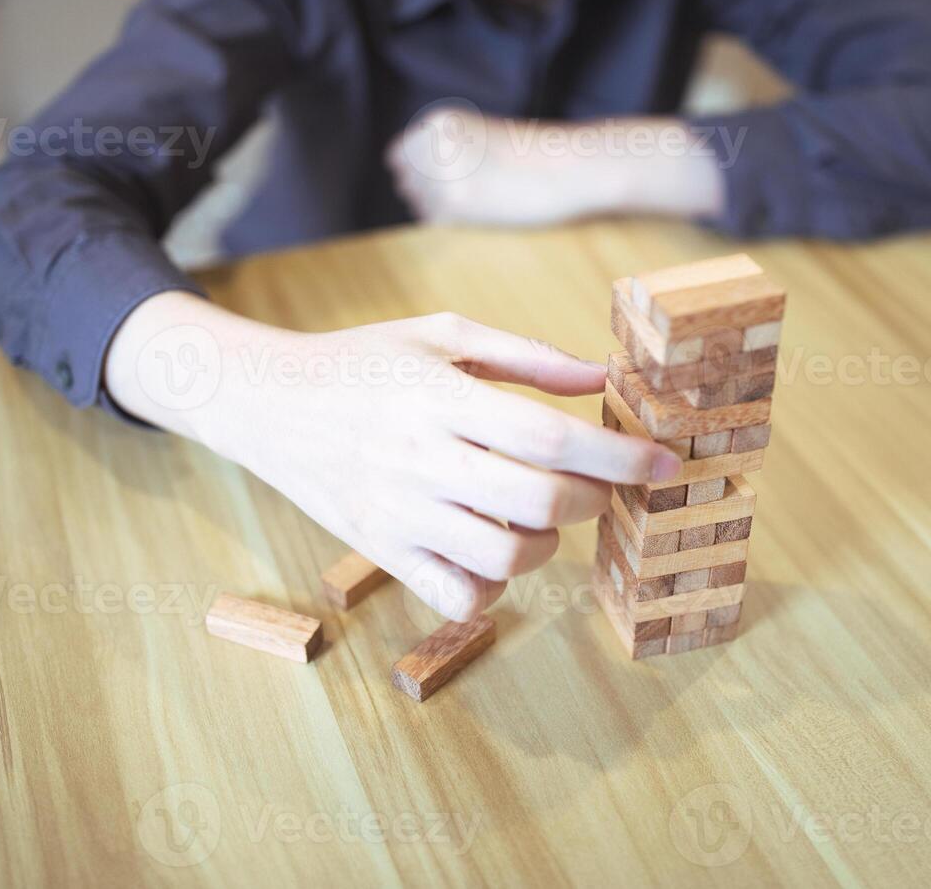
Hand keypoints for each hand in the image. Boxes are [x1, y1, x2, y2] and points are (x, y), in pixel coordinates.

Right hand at [105, 293, 681, 620]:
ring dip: (547, 543)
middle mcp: (421, 460)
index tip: (664, 461)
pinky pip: (456, 597)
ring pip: (504, 558)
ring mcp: (400, 513)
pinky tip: (494, 552)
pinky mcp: (382, 552)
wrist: (266, 403)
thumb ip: (527, 356)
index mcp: (440, 398)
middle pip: (538, 502)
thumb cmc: (364, 361)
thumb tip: (603, 378)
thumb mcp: (441, 333)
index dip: (619, 455)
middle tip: (602, 486)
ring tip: (542, 515)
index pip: (550, 438)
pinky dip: (493, 589)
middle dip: (595, 499)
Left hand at [385, 108, 724, 226]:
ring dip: (440, 207)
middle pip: (406, 182)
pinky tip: (482, 210)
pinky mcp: (456, 201)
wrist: (567, 165)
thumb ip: (442, 149)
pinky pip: (434, 221)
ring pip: (418, 204)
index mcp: (438, 121)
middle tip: (472, 189)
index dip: (423, 172)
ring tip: (480, 198)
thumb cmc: (530, 153)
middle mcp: (433, 142)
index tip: (454, 176)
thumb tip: (402, 178)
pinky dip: (452, 222)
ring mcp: (442, 172)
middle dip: (428, 191)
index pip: (399, 156)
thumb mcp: (477, 134)